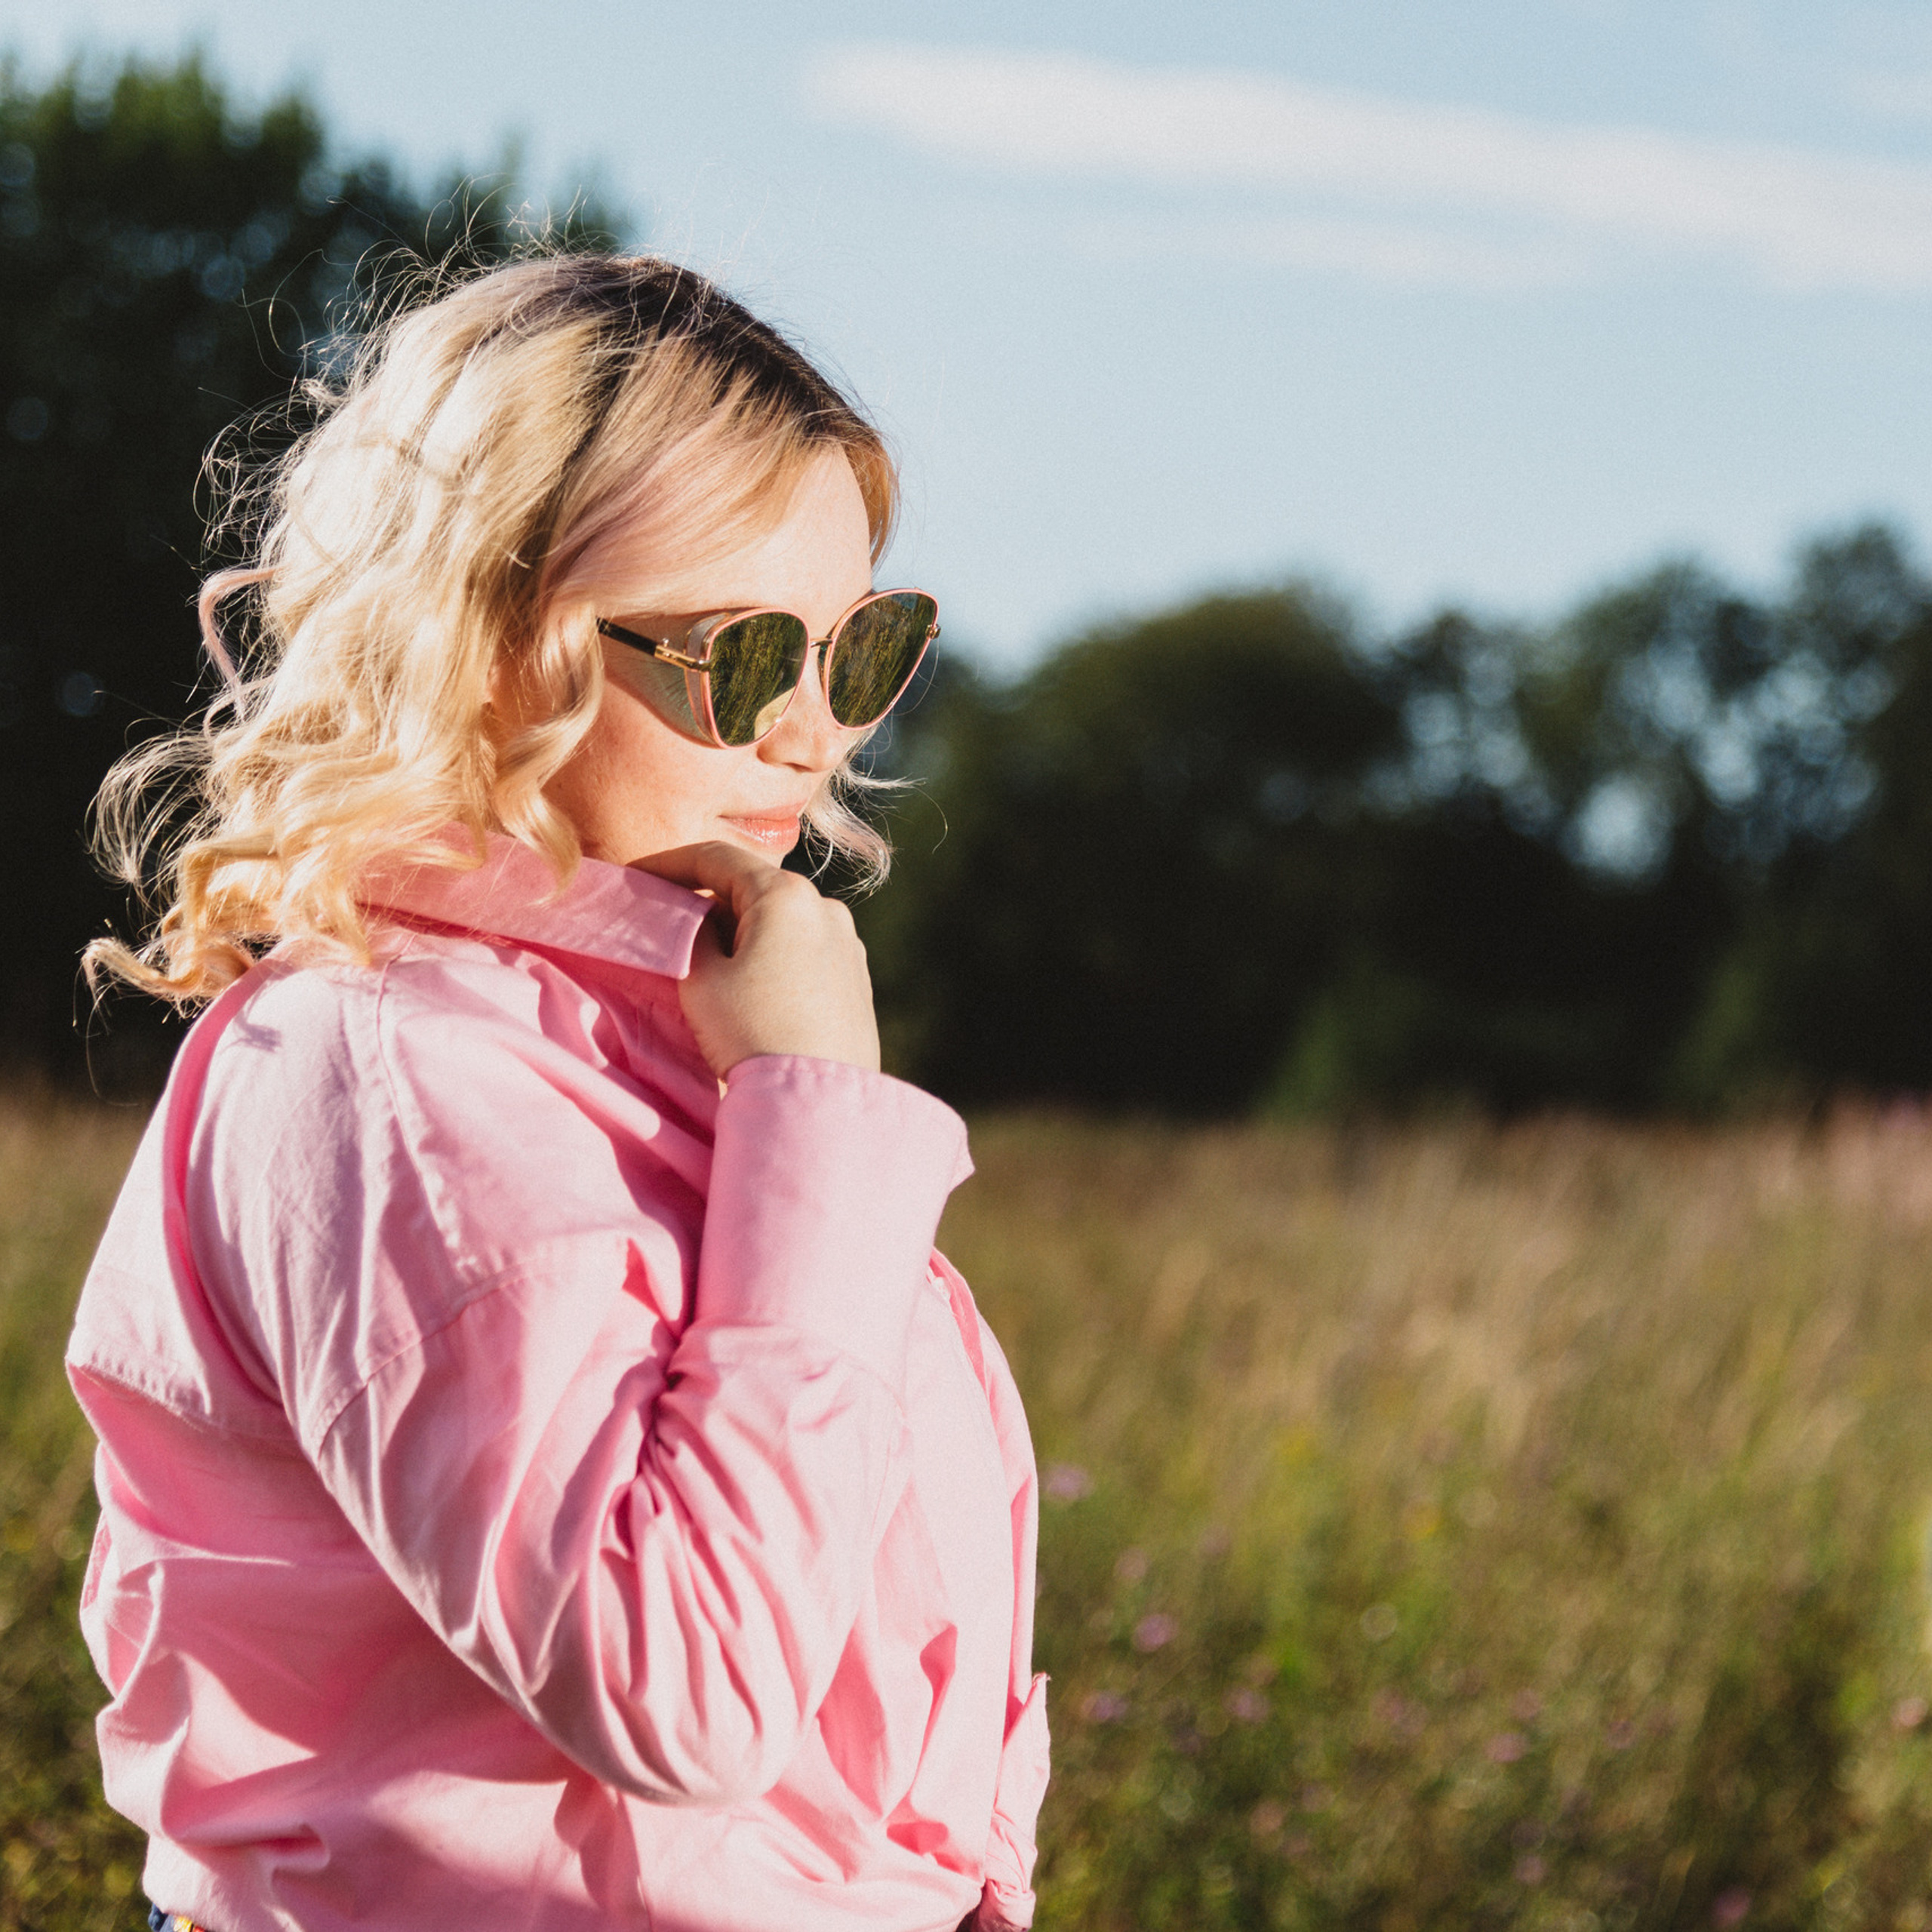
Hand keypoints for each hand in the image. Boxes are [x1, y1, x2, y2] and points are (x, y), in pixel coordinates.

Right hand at [628, 843, 881, 1077]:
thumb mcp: (702, 979)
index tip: (639, 877)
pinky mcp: (857, 978)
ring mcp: (848, 943)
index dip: (670, 863)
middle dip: (708, 900)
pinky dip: (771, 954)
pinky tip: (751, 986)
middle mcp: (827, 908)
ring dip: (741, 930)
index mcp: (787, 895)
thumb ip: (691, 934)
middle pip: (753, 887)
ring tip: (708, 962)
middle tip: (668, 924)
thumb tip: (699, 920)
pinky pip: (804, 949)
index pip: (717, 858)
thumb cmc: (752, 1034)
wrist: (817, 1101)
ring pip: (780, 920)